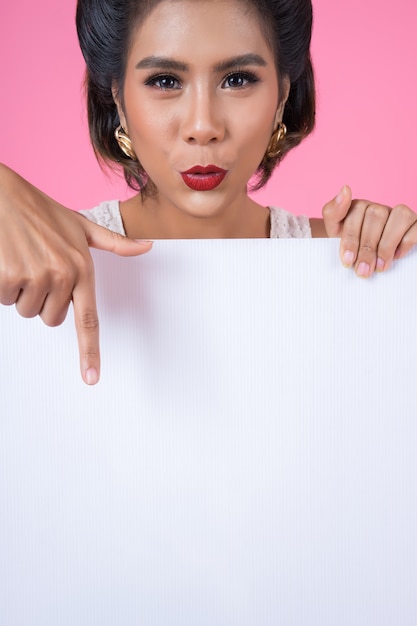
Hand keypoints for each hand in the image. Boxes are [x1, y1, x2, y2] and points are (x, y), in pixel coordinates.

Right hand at [0, 164, 151, 384]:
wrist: (4, 195)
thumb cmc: (41, 210)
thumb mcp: (81, 225)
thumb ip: (114, 243)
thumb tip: (147, 247)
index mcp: (82, 268)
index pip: (88, 319)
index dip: (90, 352)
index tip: (92, 377)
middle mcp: (62, 276)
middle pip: (51, 318)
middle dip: (43, 299)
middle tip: (38, 266)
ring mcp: (35, 277)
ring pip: (27, 310)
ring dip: (21, 291)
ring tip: (22, 258)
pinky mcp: (9, 277)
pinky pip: (5, 300)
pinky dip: (3, 285)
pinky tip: (7, 259)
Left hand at [322, 185, 416, 276]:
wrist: (360, 260)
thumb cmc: (349, 247)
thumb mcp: (335, 232)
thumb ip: (333, 212)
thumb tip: (345, 189)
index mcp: (359, 207)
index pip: (355, 213)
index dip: (351, 238)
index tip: (347, 260)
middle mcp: (380, 208)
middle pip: (376, 216)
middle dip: (367, 247)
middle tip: (363, 270)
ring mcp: (399, 215)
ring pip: (399, 216)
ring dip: (387, 244)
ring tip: (380, 266)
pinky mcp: (415, 224)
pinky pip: (416, 227)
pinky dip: (407, 241)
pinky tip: (397, 256)